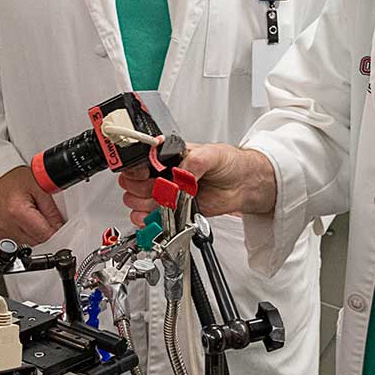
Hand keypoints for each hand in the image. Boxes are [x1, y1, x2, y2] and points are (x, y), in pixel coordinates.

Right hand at [0, 164, 66, 246]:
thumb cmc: (14, 180)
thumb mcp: (39, 188)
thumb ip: (52, 211)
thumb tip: (59, 227)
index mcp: (17, 212)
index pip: (45, 235)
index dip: (57, 230)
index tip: (60, 225)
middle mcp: (7, 224)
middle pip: (38, 241)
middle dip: (46, 230)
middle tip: (44, 213)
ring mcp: (1, 231)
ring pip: (30, 243)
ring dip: (35, 232)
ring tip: (32, 213)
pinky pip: (19, 240)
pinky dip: (26, 232)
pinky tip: (24, 219)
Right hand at [115, 141, 277, 224]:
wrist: (242, 184)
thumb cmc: (228, 163)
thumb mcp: (212, 154)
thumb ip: (194, 161)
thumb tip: (181, 173)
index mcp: (166, 156)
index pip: (137, 161)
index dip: (136, 170)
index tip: (146, 175)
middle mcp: (161, 173)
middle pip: (131, 183)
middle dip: (141, 188)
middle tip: (160, 189)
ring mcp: (165, 192)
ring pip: (136, 201)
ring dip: (146, 204)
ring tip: (164, 202)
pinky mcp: (171, 209)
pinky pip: (148, 218)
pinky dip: (148, 220)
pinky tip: (158, 216)